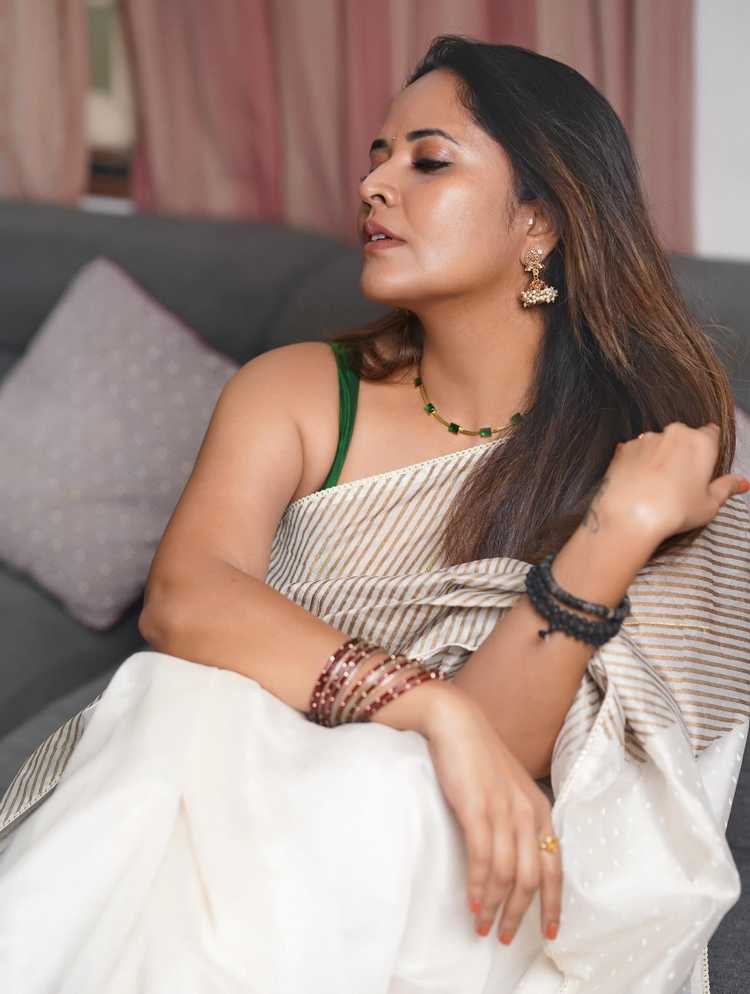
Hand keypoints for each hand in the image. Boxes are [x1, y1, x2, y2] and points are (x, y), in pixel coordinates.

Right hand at [423, 684, 561, 945]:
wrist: (454, 721)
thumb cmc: (477, 755)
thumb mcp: (507, 787)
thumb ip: (516, 817)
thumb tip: (513, 855)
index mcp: (540, 808)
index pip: (555, 867)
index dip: (553, 904)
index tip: (549, 933)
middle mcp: (527, 812)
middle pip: (532, 878)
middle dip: (520, 914)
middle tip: (505, 937)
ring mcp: (503, 811)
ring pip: (507, 874)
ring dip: (495, 906)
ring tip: (483, 926)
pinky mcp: (477, 809)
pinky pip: (482, 858)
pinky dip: (478, 886)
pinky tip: (473, 903)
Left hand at [603, 422, 749, 539]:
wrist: (631, 516)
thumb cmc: (675, 511)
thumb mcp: (709, 504)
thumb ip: (726, 488)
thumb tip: (741, 482)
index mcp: (700, 442)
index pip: (711, 434)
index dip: (708, 449)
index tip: (703, 464)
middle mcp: (674, 434)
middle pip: (683, 437)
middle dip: (683, 452)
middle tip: (680, 480)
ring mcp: (647, 439)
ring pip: (658, 443)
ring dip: (659, 457)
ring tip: (656, 485)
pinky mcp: (624, 448)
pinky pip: (636, 452)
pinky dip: (638, 463)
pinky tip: (638, 483)